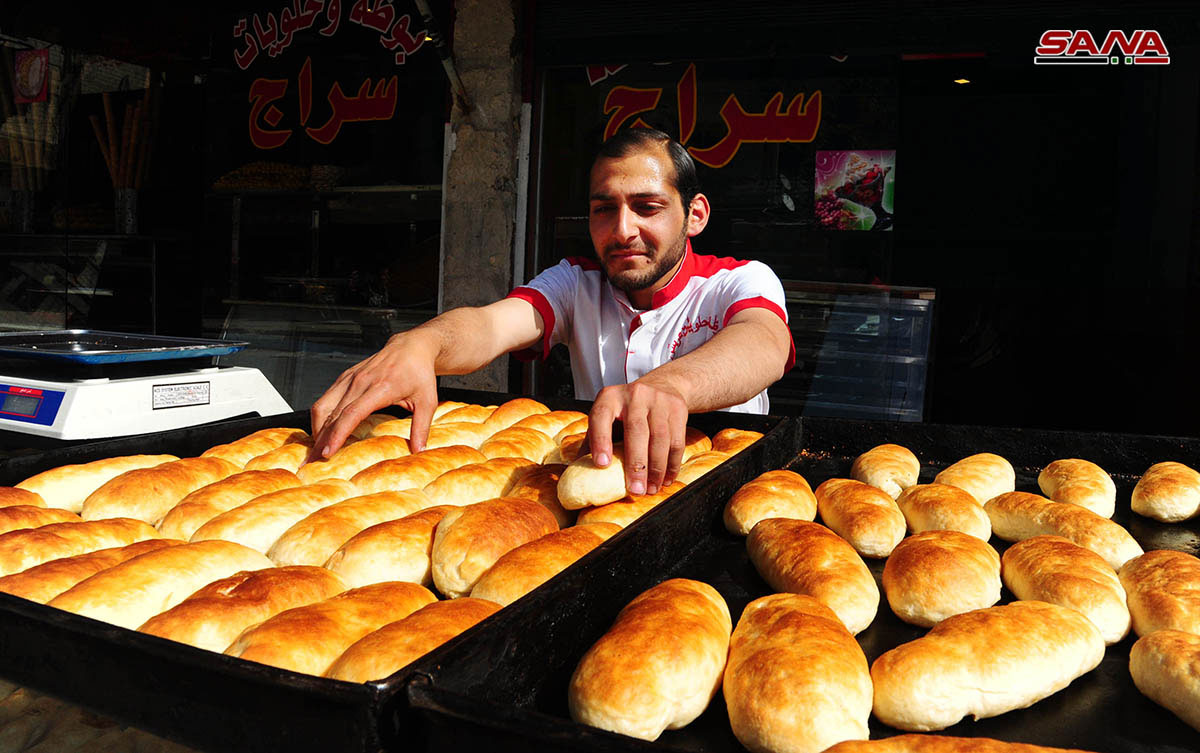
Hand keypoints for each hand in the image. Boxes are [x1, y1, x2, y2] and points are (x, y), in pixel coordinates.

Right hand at [308, 331, 439, 460]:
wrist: (411, 347)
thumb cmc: (420, 374)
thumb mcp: (427, 401)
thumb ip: (421, 427)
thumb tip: (419, 451)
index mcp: (381, 388)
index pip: (352, 413)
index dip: (337, 434)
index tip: (327, 452)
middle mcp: (361, 382)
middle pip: (332, 414)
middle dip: (320, 439)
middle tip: (312, 461)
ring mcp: (351, 378)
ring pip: (323, 406)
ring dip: (316, 429)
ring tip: (314, 450)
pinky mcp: (345, 377)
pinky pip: (326, 398)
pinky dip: (320, 417)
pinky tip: (322, 431)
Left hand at [587, 379, 687, 495]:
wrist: (663, 386)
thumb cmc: (627, 410)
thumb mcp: (609, 416)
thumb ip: (594, 438)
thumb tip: (578, 469)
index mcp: (610, 397)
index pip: (601, 417)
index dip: (600, 440)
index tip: (602, 465)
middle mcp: (634, 395)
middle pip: (636, 431)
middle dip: (637, 464)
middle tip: (635, 490)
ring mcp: (658, 400)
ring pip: (660, 439)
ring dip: (657, 469)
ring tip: (651, 489)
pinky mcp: (678, 409)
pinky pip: (677, 442)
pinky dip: (672, 464)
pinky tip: (666, 479)